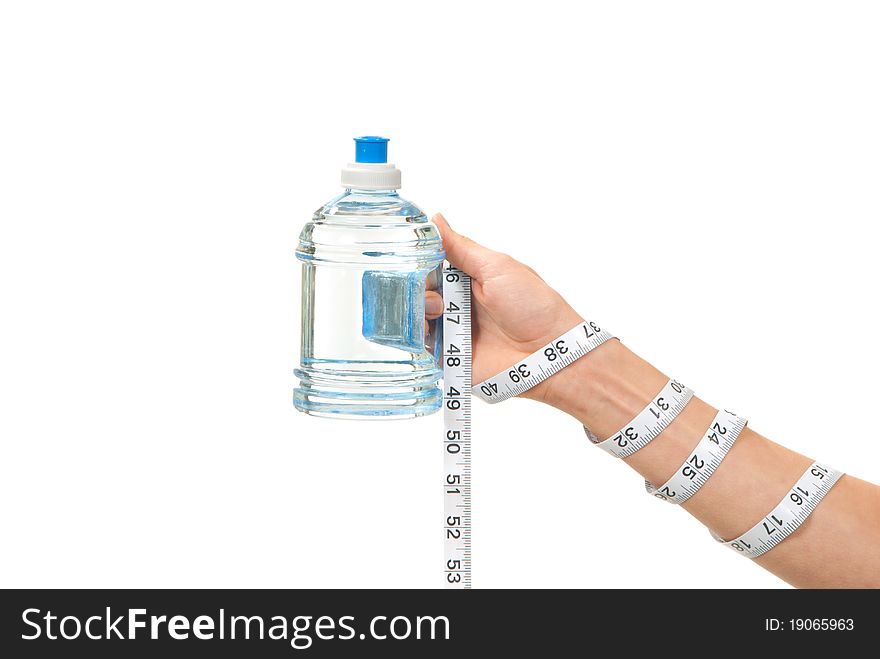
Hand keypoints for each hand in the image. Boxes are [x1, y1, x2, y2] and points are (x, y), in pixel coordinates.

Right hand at [425, 213, 582, 398]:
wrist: (549, 351)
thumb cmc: (534, 306)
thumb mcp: (496, 267)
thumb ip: (461, 248)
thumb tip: (436, 220)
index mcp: (468, 280)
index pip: (430, 268)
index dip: (420, 266)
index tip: (414, 265)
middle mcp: (458, 304)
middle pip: (419, 293)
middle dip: (417, 291)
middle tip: (435, 296)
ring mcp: (453, 330)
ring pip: (417, 318)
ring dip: (417, 312)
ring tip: (436, 313)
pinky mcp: (450, 356)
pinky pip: (422, 347)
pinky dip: (418, 337)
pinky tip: (427, 330)